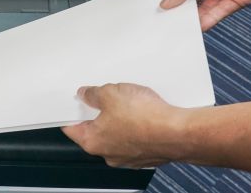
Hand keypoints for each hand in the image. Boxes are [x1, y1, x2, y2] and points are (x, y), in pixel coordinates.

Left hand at [62, 84, 188, 167]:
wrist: (179, 132)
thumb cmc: (145, 118)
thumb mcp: (110, 93)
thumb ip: (93, 94)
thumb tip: (86, 94)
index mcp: (93, 142)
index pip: (71, 128)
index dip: (71, 112)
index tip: (73, 103)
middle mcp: (109, 154)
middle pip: (96, 130)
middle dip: (99, 112)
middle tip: (105, 96)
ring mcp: (129, 157)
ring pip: (117, 133)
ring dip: (120, 119)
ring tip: (129, 102)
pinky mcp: (147, 154)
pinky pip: (136, 137)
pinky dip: (137, 126)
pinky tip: (144, 113)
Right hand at [160, 0, 250, 30]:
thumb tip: (168, 1)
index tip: (159, 4)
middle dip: (179, 8)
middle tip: (167, 17)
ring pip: (203, 8)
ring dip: (191, 17)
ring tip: (179, 25)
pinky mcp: (236, 0)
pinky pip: (218, 14)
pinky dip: (207, 22)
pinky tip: (196, 26)